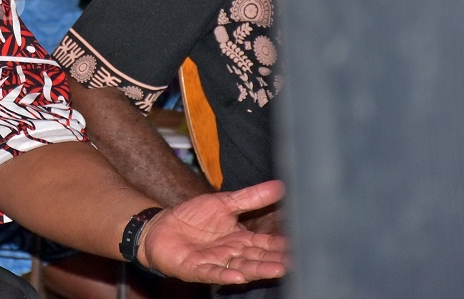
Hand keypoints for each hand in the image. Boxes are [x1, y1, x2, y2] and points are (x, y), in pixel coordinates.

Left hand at [139, 180, 288, 284]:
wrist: (161, 226)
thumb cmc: (193, 217)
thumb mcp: (224, 203)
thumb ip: (251, 198)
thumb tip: (279, 185)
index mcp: (241, 239)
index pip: (266, 244)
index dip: (282, 244)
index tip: (302, 243)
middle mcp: (232, 254)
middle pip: (258, 258)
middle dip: (276, 260)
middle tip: (296, 262)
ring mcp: (215, 263)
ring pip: (241, 268)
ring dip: (258, 270)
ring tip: (277, 270)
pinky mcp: (196, 268)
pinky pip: (213, 273)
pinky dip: (225, 275)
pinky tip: (238, 277)